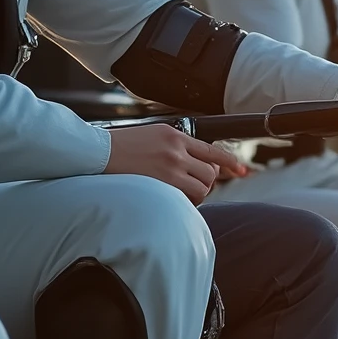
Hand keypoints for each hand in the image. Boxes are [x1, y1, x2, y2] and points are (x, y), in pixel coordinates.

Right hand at [104, 124, 249, 203]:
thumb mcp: (151, 135)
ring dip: (197, 194)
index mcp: (174, 135)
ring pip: (203, 187)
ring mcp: (170, 166)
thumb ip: (174, 146)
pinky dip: (186, 203)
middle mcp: (176, 149)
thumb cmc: (118, 147)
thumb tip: (195, 162)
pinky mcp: (161, 182)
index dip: (230, 162)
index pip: (211, 150)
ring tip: (181, 195)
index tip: (243, 170)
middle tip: (191, 187)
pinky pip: (187, 198)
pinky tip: (173, 201)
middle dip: (206, 182)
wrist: (94, 153)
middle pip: (211, 172)